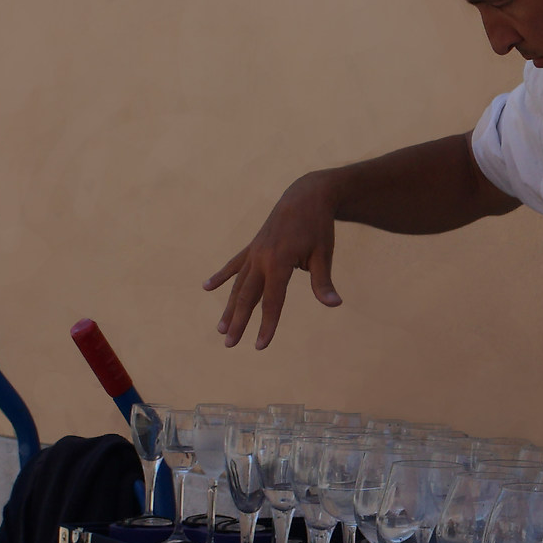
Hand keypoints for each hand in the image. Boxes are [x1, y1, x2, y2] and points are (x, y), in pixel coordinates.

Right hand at [203, 170, 342, 349]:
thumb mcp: (324, 253)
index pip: (272, 301)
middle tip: (229, 345)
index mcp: (279, 262)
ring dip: (229, 307)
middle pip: (248, 296)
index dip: (267, 325)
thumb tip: (335, 305)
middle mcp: (261, 258)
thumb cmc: (318, 226)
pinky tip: (206, 287)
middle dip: (238, 322)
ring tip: (220, 329)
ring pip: (238, 284)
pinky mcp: (253, 247)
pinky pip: (234, 264)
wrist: (306, 195)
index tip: (260, 346)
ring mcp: (254, 252)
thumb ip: (323, 282)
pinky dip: (221, 276)